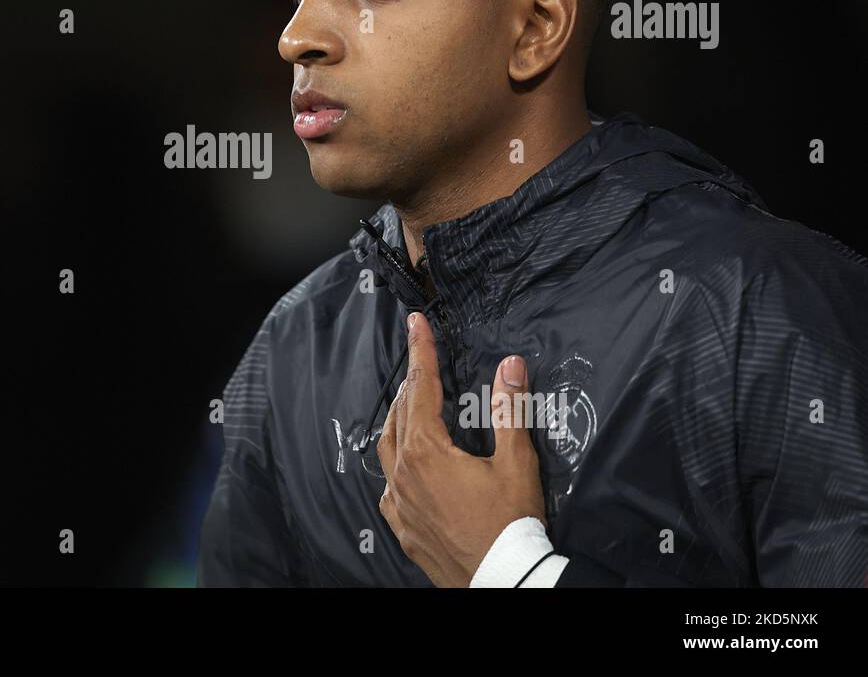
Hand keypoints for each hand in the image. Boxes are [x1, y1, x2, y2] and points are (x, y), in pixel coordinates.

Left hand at [377, 310, 546, 586]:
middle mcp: (404, 474)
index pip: (421, 388)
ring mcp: (399, 503)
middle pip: (400, 414)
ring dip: (399, 419)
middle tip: (423, 359)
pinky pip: (390, 484)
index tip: (416, 323)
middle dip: (412, 383)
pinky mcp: (402, 527)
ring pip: (388, 448)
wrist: (502, 581)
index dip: (421, 351)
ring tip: (414, 403)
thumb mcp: (517, 463)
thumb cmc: (511, 524)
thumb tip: (510, 364)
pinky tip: (408, 462)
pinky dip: (396, 461)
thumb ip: (510, 410)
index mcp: (427, 452)